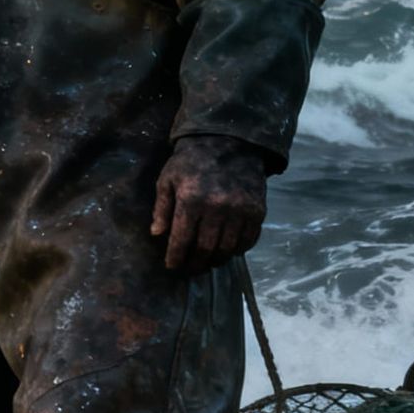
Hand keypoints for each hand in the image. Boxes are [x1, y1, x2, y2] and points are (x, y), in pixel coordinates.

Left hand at [151, 136, 267, 273]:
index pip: (182, 239)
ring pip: (228, 249)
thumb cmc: (190, 162)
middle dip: (195, 264)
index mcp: (191, 199)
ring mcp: (240, 211)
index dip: (176, 257)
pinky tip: (227, 252)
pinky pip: (248, 241)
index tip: (171, 267)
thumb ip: (161, 208)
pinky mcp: (257, 211)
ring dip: (216, 261)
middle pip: (206, 249)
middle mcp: (217, 208)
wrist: (227, 142)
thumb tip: (156, 235)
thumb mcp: (167, 179)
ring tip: (206, 263)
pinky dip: (237, 251)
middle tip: (189, 270)